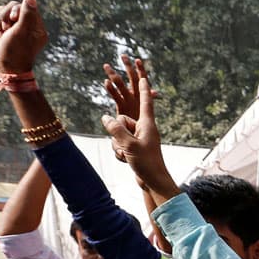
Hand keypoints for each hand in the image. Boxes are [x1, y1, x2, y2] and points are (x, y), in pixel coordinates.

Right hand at [0, 0, 47, 73]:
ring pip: (5, 10)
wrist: (5, 67)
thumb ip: (26, 15)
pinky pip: (0, 17)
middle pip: (15, 6)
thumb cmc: (15, 51)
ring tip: (2, 32)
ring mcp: (18, 28)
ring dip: (0, 19)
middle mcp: (29, 27)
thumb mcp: (21, 32)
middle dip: (7, 14)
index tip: (14, 20)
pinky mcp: (8, 30)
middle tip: (6, 28)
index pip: (27, 7)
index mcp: (38, 28)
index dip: (17, 10)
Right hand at [101, 63, 179, 201]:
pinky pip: (119, 144)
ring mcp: (138, 139)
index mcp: (148, 125)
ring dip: (118, 146)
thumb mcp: (128, 144)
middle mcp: (144, 129)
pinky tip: (126, 161)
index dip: (143, 89)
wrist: (153, 182)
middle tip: (127, 147)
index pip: (145, 102)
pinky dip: (119, 152)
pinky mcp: (134, 148)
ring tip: (128, 156)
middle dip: (118, 133)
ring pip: (118, 134)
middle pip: (121, 121)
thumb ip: (115, 129)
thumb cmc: (146, 163)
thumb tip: (105, 118)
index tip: (143, 76)